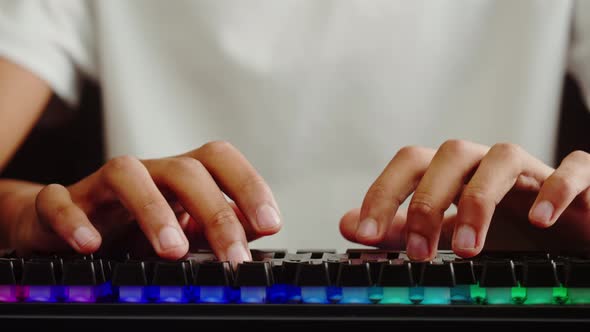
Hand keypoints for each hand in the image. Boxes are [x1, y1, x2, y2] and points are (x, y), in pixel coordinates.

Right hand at [8, 141, 281, 262]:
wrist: (66, 225)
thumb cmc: (133, 226)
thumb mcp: (183, 228)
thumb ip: (218, 225)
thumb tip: (259, 229)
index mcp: (179, 176)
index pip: (220, 161)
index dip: (248, 185)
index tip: (271, 224)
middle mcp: (147, 173)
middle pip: (184, 169)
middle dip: (214, 211)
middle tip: (233, 256)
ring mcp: (102, 186)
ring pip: (126, 174)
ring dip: (152, 210)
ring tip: (172, 251)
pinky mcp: (60, 203)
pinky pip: (59, 201)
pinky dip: (72, 220)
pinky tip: (90, 245)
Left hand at [340, 140, 589, 259]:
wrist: (569, 238)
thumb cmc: (504, 231)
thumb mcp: (446, 233)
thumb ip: (401, 228)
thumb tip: (347, 224)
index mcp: (454, 172)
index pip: (410, 163)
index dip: (383, 193)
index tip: (362, 233)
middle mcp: (487, 162)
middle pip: (450, 155)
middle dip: (429, 203)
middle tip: (420, 254)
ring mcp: (532, 169)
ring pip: (503, 156)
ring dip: (480, 200)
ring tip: (468, 248)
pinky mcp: (581, 182)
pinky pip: (574, 168)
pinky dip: (556, 189)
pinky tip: (540, 220)